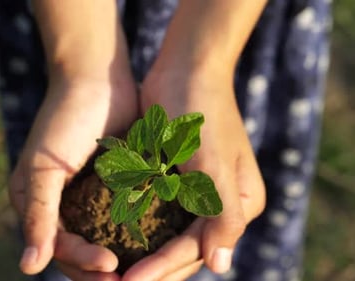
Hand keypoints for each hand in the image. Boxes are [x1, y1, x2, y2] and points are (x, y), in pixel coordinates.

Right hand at [9, 76, 137, 279]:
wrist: (96, 78)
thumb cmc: (64, 119)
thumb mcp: (45, 169)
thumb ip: (38, 216)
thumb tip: (28, 268)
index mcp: (39, 206)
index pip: (61, 250)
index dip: (84, 264)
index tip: (113, 268)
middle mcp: (64, 207)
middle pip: (85, 253)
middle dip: (106, 270)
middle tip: (132, 278)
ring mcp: (90, 197)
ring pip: (107, 240)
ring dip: (126, 257)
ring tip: (150, 267)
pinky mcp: (116, 185)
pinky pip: (126, 216)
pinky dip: (138, 231)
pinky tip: (158, 241)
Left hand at [122, 71, 265, 280]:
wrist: (187, 68)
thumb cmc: (200, 109)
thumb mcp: (211, 161)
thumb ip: (221, 213)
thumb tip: (221, 265)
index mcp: (240, 204)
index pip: (198, 248)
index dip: (163, 268)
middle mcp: (224, 204)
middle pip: (186, 250)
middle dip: (154, 269)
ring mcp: (203, 194)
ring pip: (172, 237)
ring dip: (145, 255)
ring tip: (114, 272)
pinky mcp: (181, 181)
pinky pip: (162, 215)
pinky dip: (142, 229)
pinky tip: (117, 240)